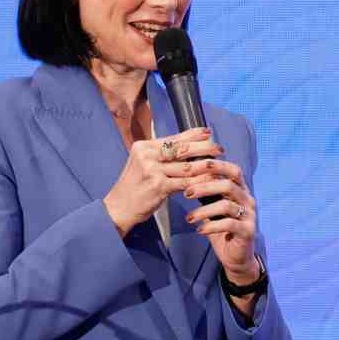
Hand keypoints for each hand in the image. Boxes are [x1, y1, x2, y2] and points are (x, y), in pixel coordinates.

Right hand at [103, 127, 221, 236]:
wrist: (118, 207)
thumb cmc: (134, 186)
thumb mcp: (142, 164)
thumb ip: (160, 155)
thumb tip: (187, 146)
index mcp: (144, 146)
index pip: (174, 138)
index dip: (194, 134)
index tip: (208, 132)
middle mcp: (147, 155)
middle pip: (182, 149)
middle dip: (204, 148)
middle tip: (219, 148)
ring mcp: (152, 170)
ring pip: (187, 166)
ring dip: (205, 166)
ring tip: (218, 165)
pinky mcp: (158, 186)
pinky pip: (185, 183)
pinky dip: (199, 182)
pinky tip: (210, 181)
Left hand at [183, 160, 257, 280]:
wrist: (236, 256)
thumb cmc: (222, 228)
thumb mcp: (213, 206)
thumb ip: (207, 192)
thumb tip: (187, 173)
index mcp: (241, 189)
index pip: (231, 169)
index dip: (214, 165)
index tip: (192, 167)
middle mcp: (248, 199)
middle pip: (228, 184)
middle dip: (204, 187)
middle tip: (186, 193)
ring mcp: (250, 215)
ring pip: (226, 205)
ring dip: (204, 211)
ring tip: (188, 218)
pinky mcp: (248, 231)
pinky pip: (229, 224)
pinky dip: (211, 226)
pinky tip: (199, 230)